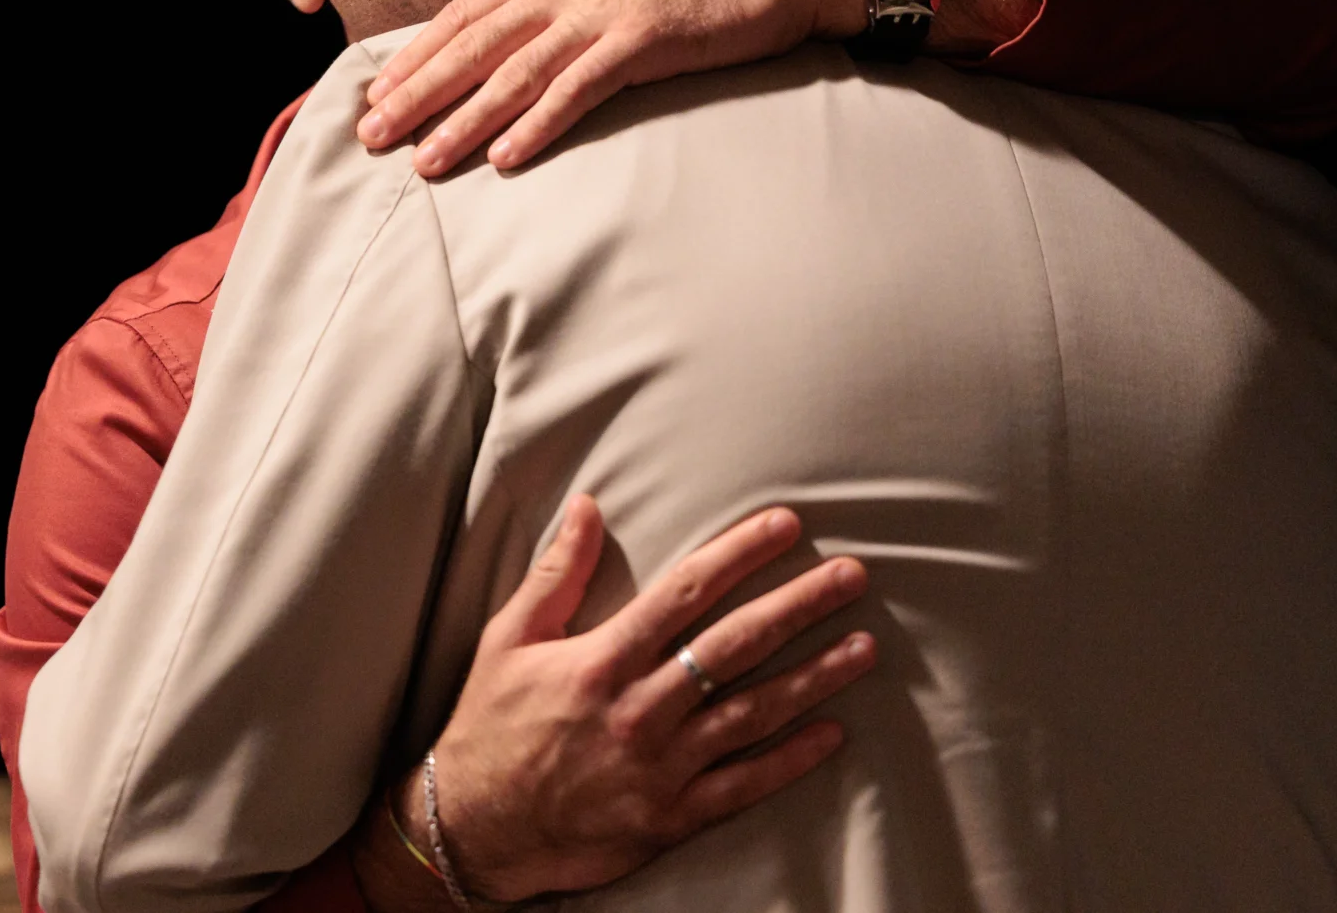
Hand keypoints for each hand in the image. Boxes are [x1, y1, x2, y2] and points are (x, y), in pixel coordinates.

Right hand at [354, 496, 874, 908]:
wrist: (472, 831)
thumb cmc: (490, 727)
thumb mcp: (508, 640)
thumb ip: (556, 573)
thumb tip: (588, 505)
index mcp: (601, 661)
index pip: (684, 593)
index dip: (739, 554)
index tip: (786, 526)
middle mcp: (638, 710)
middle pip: (734, 647)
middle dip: (798, 606)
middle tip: (849, 576)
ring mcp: (659, 767)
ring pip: (752, 714)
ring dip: (813, 678)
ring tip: (863, 647)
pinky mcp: (670, 818)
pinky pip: (742, 785)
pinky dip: (790, 761)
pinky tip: (833, 733)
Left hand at [357, 0, 860, 176]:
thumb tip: (518, 28)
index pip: (468, 13)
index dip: (418, 55)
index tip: (378, 92)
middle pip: (474, 45)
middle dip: (417, 93)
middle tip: (371, 135)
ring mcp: (603, 9)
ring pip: (514, 73)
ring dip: (464, 121)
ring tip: (424, 161)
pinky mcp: (641, 41)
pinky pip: (577, 90)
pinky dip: (537, 126)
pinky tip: (505, 159)